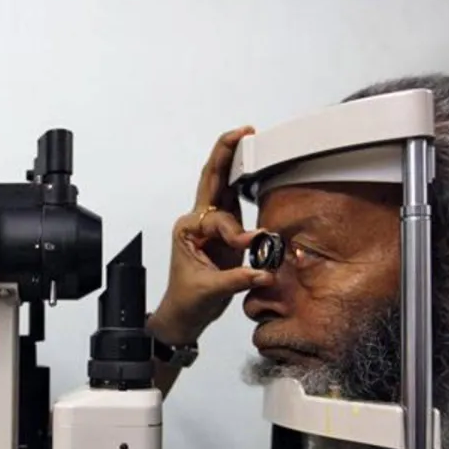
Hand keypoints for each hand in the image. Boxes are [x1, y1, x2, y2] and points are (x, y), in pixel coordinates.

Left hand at [149, 126, 270, 344]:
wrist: (184, 315)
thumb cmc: (188, 301)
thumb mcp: (210, 291)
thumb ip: (237, 279)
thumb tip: (263, 270)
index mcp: (187, 230)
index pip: (217, 220)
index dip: (235, 232)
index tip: (248, 245)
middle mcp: (196, 221)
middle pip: (211, 179)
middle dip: (225, 153)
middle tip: (242, 133)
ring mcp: (210, 224)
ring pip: (222, 184)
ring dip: (235, 160)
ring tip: (248, 137)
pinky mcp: (224, 231)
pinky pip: (235, 200)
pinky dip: (244, 181)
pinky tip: (253, 164)